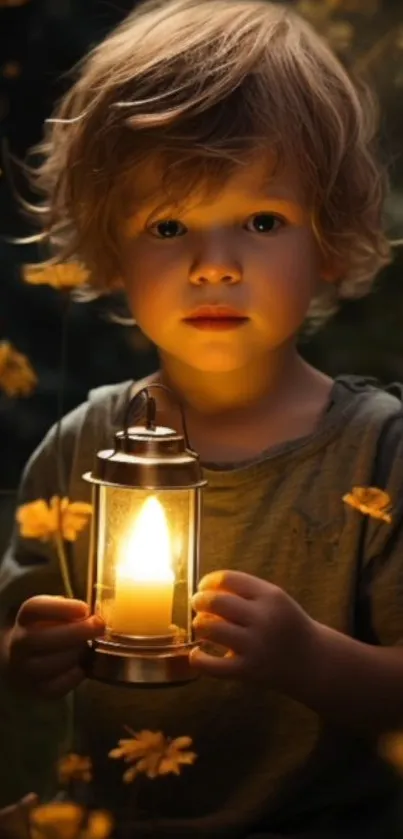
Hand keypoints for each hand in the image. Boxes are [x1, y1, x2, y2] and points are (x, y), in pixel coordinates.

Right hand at [6, 595, 103, 698]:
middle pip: (41, 638)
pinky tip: (84, 665)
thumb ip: (72, 610)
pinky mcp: (37, 690)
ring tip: (90, 646)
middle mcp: (19, 643)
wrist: (27, 659)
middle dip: (76, 632)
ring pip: (50, 664)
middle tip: (99, 626)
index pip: (35, 608)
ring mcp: (25, 669)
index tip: (85, 608)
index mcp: (25, 618)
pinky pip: (57, 686)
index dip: (61, 608)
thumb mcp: (56, 613)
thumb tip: (96, 614)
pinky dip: (74, 676)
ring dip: (76, 654)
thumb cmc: (51, 629)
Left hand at [190, 570, 314, 692]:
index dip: (208, 581)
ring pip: (210, 628)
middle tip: (197, 605)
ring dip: (199, 625)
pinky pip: (212, 666)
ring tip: (201, 626)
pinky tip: (197, 653)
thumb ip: (245, 592)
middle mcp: (264, 618)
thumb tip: (204, 589)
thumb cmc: (286, 626)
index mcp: (271, 596)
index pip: (228, 579)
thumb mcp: (275, 600)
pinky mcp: (249, 671)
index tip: (203, 587)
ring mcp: (256, 645)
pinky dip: (197, 659)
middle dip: (199, 601)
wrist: (313, 661)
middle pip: (216, 601)